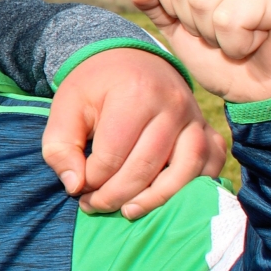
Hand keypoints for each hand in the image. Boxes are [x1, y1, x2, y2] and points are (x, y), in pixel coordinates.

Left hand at [43, 47, 228, 218]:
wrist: (130, 60)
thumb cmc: (95, 87)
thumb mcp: (65, 107)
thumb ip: (59, 147)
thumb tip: (74, 186)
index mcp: (134, 94)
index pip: (112, 156)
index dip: (91, 181)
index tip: (78, 188)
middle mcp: (172, 105)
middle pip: (146, 167)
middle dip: (116, 195)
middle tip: (94, 205)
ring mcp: (195, 118)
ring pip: (185, 170)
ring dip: (156, 199)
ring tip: (128, 211)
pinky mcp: (208, 129)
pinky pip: (211, 164)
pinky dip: (193, 186)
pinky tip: (166, 197)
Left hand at [127, 0, 270, 104]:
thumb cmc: (226, 54)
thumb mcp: (178, 25)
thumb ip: (153, 0)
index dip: (172, 7)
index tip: (206, 19)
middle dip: (195, 22)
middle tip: (227, 30)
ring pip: (202, 0)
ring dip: (217, 34)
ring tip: (245, 34)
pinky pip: (229, 19)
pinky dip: (237, 44)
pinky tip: (260, 40)